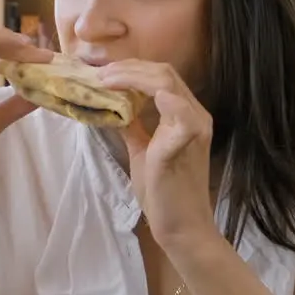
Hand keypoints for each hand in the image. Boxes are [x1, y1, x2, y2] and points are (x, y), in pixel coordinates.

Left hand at [98, 60, 219, 254]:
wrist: (181, 227)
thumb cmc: (164, 192)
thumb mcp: (143, 151)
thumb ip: (134, 126)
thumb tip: (113, 107)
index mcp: (187, 115)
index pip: (162, 76)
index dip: (132, 69)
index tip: (102, 73)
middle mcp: (196, 116)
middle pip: (164, 72)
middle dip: (128, 68)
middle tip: (99, 74)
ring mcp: (193, 129)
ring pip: (166, 83)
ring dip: (132, 77)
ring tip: (105, 81)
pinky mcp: (182, 145)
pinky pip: (178, 114)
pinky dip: (159, 99)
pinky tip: (132, 97)